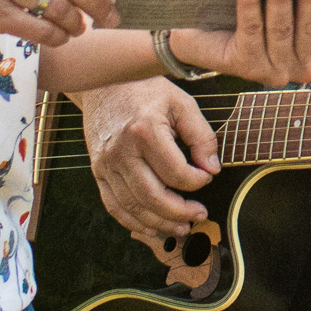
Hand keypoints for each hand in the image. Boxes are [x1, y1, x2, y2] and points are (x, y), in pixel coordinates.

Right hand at [79, 77, 219, 250]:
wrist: (104, 82)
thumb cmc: (145, 90)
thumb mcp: (182, 103)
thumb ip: (201, 136)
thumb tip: (212, 168)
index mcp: (145, 131)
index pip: (175, 172)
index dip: (196, 181)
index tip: (207, 178)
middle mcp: (122, 151)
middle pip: (151, 196)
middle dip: (179, 212)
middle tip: (199, 215)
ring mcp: (106, 163)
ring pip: (132, 206)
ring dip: (158, 222)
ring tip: (180, 227)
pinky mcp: (97, 170)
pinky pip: (113, 204)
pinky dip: (131, 221)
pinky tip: (150, 227)